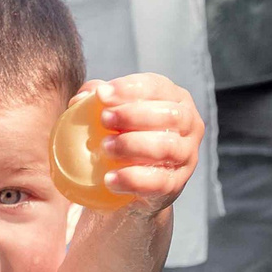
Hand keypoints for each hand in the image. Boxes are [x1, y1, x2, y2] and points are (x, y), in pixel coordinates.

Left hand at [87, 73, 200, 207]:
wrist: (133, 182)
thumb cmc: (123, 136)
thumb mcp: (112, 115)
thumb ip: (95, 101)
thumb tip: (81, 98)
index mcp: (175, 99)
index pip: (157, 87)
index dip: (130, 89)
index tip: (102, 95)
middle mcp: (189, 125)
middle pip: (169, 115)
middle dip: (134, 115)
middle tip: (104, 119)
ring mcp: (186, 156)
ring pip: (167, 147)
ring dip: (133, 145)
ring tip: (105, 147)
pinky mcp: (177, 184)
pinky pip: (158, 182)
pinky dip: (132, 179)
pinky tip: (109, 178)